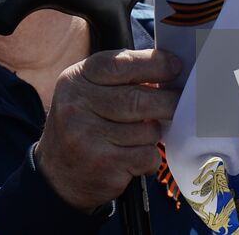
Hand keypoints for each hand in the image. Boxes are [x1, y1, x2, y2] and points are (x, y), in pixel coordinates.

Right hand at [37, 48, 180, 211]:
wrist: (56, 175)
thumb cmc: (84, 125)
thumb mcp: (88, 92)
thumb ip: (120, 78)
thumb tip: (169, 70)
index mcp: (76, 79)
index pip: (119, 64)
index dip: (153, 63)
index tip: (175, 67)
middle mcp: (77, 106)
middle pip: (137, 99)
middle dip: (167, 100)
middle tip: (181, 102)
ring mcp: (88, 137)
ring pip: (146, 130)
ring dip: (154, 134)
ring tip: (141, 137)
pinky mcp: (103, 165)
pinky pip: (147, 156)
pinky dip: (150, 158)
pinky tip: (136, 159)